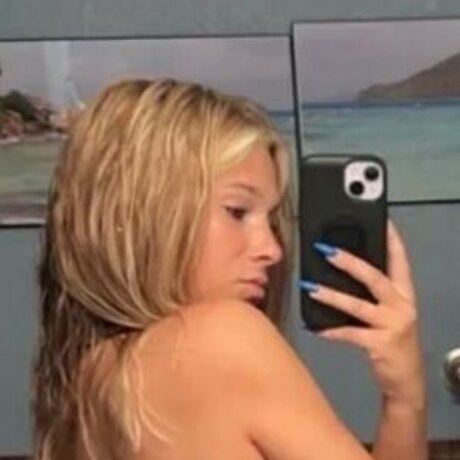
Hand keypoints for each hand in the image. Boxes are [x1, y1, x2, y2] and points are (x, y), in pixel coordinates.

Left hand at [310, 221, 424, 408]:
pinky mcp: (382, 344)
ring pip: (358, 305)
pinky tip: (315, 327)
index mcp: (404, 294)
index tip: (382, 220)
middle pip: (375, 277)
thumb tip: (342, 270)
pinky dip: (332, 330)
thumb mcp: (389, 312)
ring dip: (331, 295)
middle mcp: (401, 306)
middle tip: (327, 249)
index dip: (391, 240)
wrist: (406, 379)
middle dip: (350, 262)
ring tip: (310, 286)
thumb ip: (372, 293)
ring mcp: (393, 325)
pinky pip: (351, 334)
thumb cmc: (393, 340)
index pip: (399, 260)